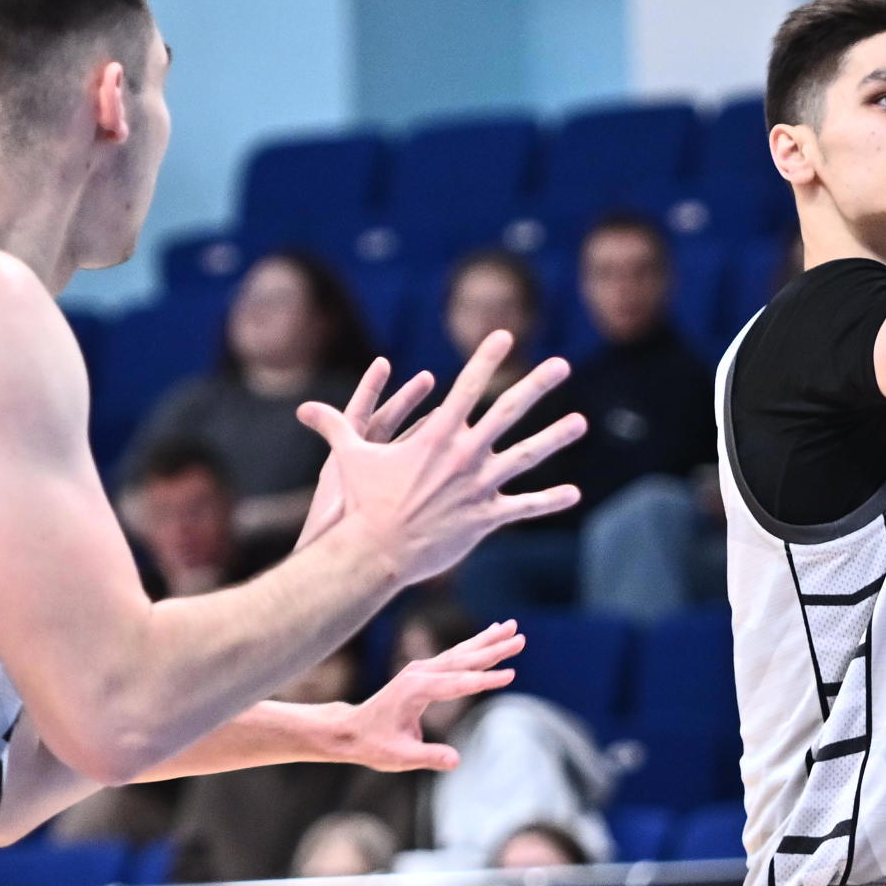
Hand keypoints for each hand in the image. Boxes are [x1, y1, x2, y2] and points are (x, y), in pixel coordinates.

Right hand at [299, 351, 583, 585]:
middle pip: (508, 412)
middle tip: (561, 364)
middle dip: (536, 385)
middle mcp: (465, 454)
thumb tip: (303, 410)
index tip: (505, 335)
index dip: (487, 359)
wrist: (375, 551)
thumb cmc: (361, 503)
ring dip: (556, 438)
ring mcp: (480, 486)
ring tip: (582, 422)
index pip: (468, 387)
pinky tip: (574, 495)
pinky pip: (524, 507)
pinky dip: (550, 501)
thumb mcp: (349, 458)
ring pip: (527, 456)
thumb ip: (334, 427)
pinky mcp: (486, 518)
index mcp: (438, 435)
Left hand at [314, 619, 524, 770]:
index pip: (459, 683)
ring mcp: (421, 669)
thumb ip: (430, 756)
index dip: (485, 680)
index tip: (510, 675)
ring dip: (487, 640)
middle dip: (493, 649)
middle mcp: (419, 673)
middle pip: (464, 659)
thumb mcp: (401, 756)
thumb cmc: (374, 744)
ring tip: (511, 627)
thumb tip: (456, 761)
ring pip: (461, 652)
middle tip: (520, 637)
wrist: (351, 730)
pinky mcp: (423, 671)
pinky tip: (488, 636)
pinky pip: (454, 655)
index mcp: (416, 690)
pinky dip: (474, 645)